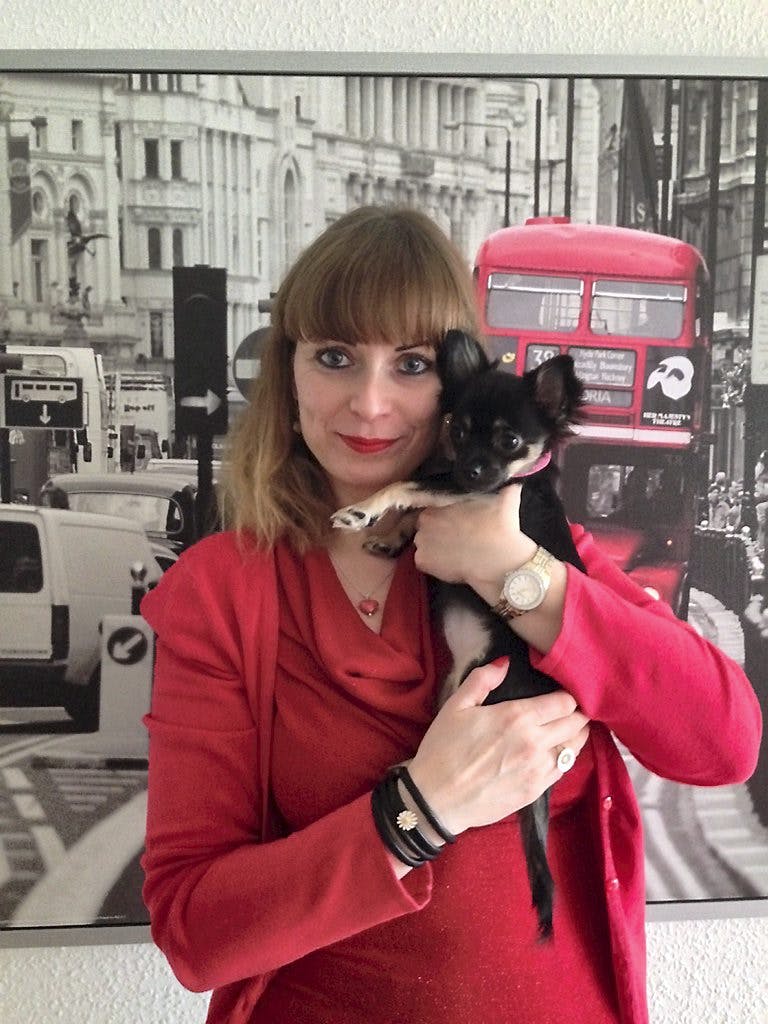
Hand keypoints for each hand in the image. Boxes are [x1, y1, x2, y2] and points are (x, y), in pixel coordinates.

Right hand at [408, 658, 589, 835]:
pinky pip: (563, 771)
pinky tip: (557, 753)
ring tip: (570, 730)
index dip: (568, 696)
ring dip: (576, 736)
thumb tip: (505, 662)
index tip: (565, 694)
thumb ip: (483, 679)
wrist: (436, 799)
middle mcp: (534, 742)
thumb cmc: (443, 748)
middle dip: (578, 714)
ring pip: (575, 748)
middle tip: (574, 711)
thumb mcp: (456, 705)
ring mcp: (538, 769)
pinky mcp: (536, 791)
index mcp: (517, 716)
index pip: (564, 702)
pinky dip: (565, 758)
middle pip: (575, 724)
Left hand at [412, 484, 534, 588]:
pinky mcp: (423, 563)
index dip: (443, 517)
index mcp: (437, 506)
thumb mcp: (504, 501)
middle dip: (437, 531)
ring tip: (454, 551)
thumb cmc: (500, 529)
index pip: (432, 509)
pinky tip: (450, 562)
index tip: (454, 523)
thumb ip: (502, 490)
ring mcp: (421, 545)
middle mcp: (423, 524)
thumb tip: (513, 483)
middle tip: (456, 537)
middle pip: (426, 526)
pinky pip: (424, 562)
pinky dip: (434, 563)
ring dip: (435, 546)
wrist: (501, 562)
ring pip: (424, 544)